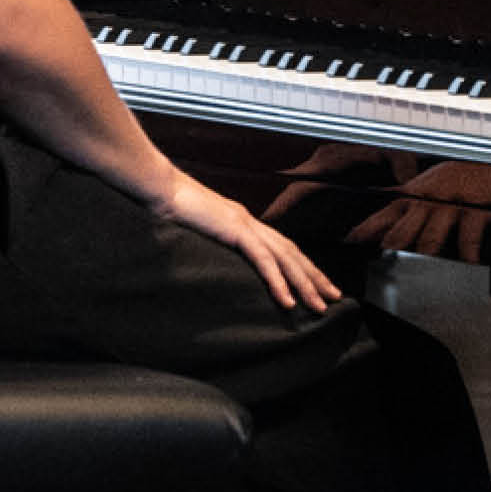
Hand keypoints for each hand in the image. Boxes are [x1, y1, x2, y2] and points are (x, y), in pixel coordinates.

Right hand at [155, 172, 343, 315]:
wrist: (157, 186)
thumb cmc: (167, 204)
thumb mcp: (193, 227)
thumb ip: (208, 238)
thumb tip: (209, 257)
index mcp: (243, 221)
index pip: (281, 246)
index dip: (301, 265)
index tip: (316, 283)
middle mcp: (250, 221)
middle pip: (292, 252)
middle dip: (314, 276)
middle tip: (333, 298)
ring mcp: (244, 224)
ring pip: (285, 258)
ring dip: (305, 283)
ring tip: (319, 305)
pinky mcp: (235, 229)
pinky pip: (263, 260)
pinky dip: (278, 281)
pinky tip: (288, 300)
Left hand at [349, 161, 490, 264]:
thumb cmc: (458, 178)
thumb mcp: (426, 187)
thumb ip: (406, 206)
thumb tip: (380, 222)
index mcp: (413, 196)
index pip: (383, 215)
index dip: (365, 230)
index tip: (350, 243)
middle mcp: (427, 201)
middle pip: (402, 231)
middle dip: (389, 250)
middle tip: (381, 266)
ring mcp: (450, 205)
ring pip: (430, 236)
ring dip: (423, 255)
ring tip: (417, 273)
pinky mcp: (474, 209)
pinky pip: (468, 235)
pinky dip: (468, 252)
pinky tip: (469, 264)